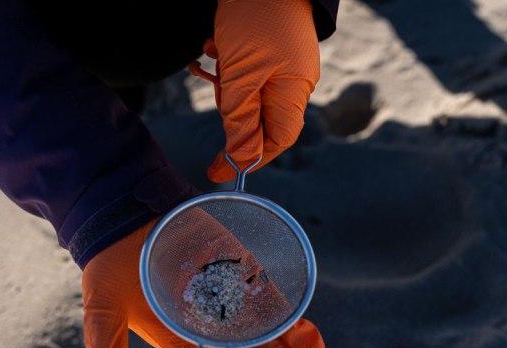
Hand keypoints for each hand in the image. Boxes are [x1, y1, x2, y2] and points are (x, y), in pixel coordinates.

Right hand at [81, 218, 331, 347]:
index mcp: (180, 344)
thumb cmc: (111, 263)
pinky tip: (315, 346)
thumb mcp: (103, 311)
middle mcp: (211, 330)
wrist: (128, 215)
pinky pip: (274, 306)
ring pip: (269, 344)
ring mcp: (230, 304)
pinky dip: (294, 325)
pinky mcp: (242, 276)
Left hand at [189, 0, 319, 182]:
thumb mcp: (241, 76)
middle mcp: (291, 83)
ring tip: (213, 55)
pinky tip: (213, 47)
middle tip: (216, 87)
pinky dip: (225, 65)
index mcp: (293, 93)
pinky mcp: (268, 50)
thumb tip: (239, 160)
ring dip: (223, 81)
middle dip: (230, 108)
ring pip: (246, 92)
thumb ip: (240, 120)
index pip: (275, 141)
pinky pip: (244, 71)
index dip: (248, 157)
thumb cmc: (256, 19)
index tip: (217, 168)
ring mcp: (281, 65)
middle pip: (257, 118)